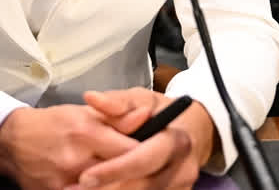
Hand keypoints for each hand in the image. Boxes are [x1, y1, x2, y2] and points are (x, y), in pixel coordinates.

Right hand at [0, 105, 138, 189]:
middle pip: (120, 172)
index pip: (130, 150)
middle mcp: (76, 158)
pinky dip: (95, 188)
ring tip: (117, 174)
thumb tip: (145, 117)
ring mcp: (65, 181)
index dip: (145, 153)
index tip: (152, 152)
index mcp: (85, 131)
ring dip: (114, 182)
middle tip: (136, 166)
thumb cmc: (50, 124)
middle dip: (132, 170)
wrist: (11, 141)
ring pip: (105, 187)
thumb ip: (116, 117)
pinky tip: (97, 182)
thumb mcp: (83, 112)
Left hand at [69, 88, 215, 189]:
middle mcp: (182, 168)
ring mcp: (182, 186)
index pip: (143, 159)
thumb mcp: (142, 99)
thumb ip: (116, 102)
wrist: (193, 131)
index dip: (114, 170)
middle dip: (109, 189)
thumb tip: (91, 98)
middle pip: (143, 186)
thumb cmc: (161, 113)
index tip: (85, 177)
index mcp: (176, 140)